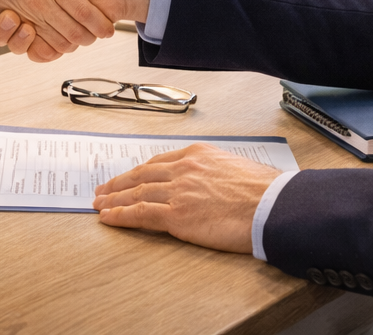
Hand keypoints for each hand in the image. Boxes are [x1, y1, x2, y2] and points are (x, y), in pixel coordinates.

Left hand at [92, 143, 284, 252]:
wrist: (272, 206)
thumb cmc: (265, 191)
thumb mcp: (236, 168)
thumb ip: (216, 173)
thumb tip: (214, 186)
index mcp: (198, 154)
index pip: (159, 163)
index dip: (139, 172)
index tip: (128, 177)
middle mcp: (184, 168)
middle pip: (141, 175)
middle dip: (119, 183)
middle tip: (103, 189)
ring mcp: (178, 191)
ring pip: (136, 193)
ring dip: (113, 199)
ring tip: (99, 204)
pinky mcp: (177, 215)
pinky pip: (139, 213)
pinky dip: (120, 215)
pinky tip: (108, 218)